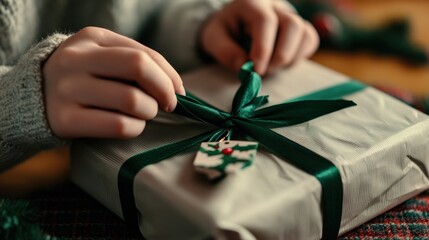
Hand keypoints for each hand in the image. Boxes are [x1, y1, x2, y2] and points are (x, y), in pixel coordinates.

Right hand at [43, 27, 184, 138]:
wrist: (34, 99)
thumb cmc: (83, 78)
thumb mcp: (102, 57)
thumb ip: (135, 62)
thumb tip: (176, 87)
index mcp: (92, 38)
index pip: (144, 54)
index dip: (169, 75)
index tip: (178, 92)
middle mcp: (77, 59)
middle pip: (138, 67)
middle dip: (164, 89)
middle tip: (168, 105)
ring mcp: (68, 89)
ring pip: (131, 100)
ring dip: (149, 112)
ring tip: (144, 115)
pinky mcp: (65, 120)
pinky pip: (118, 126)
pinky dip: (135, 128)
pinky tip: (131, 126)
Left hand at [200, 0, 318, 74]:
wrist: (234, 25)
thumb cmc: (225, 30)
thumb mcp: (213, 38)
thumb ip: (225, 51)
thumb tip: (244, 66)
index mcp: (252, 3)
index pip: (265, 21)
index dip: (263, 47)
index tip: (256, 70)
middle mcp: (275, 6)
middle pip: (292, 24)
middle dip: (280, 54)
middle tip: (263, 71)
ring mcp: (290, 16)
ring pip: (305, 33)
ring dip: (291, 58)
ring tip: (271, 68)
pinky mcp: (299, 28)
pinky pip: (310, 40)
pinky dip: (299, 56)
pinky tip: (282, 63)